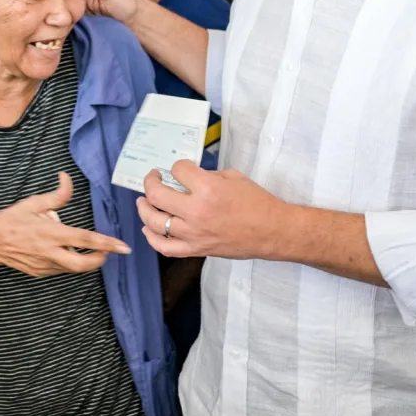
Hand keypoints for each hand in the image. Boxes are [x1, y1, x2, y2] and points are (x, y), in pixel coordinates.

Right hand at [0, 172, 130, 276]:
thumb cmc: (11, 220)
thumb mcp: (33, 203)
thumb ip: (56, 195)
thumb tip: (67, 178)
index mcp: (51, 233)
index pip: (85, 239)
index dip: (106, 244)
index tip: (123, 247)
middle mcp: (50, 252)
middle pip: (83, 264)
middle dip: (101, 260)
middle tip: (111, 252)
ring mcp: (44, 266)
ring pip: (73, 268)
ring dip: (87, 261)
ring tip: (95, 251)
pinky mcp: (40, 273)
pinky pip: (61, 269)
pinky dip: (71, 262)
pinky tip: (71, 252)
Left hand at [135, 161, 284, 258]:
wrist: (273, 231)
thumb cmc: (257, 202)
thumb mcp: (233, 178)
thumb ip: (207, 176)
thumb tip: (187, 178)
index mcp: (208, 189)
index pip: (178, 170)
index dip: (178, 166)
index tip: (182, 168)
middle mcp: (196, 212)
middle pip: (157, 196)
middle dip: (151, 182)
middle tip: (153, 178)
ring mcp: (194, 234)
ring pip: (155, 223)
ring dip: (145, 209)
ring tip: (143, 202)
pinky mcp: (196, 249)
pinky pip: (166, 248)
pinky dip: (152, 239)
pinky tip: (148, 229)